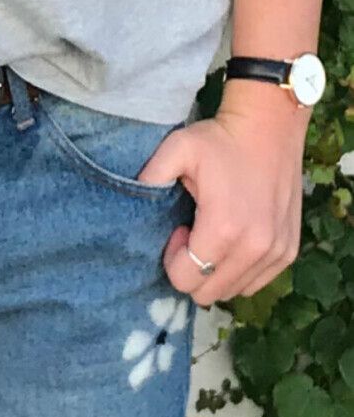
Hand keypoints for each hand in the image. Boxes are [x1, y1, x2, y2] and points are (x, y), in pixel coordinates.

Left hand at [136, 82, 307, 305]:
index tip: (179, 230)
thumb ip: (149, 179)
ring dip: (217, 272)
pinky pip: (257, 282)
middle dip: (193, 271)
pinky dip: (241, 271)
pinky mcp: (288, 250)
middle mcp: (254, 248)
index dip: (173, 261)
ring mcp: (275, 251)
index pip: (185, 280)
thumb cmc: (220, 138)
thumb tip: (128, 206)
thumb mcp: (176, 149)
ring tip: (216, 236)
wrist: (271, 123)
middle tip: (195, 236)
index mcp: (223, 230)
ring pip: (233, 291)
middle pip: (208, 293)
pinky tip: (236, 240)